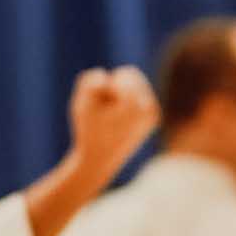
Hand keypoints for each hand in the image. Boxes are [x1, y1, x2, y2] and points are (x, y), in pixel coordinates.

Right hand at [66, 65, 157, 187]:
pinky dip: (127, 101)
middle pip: (133, 75)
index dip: (107, 89)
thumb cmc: (88, 131)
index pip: (122, 75)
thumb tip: (105, 75)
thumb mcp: (81, 103)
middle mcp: (150, 108)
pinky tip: (120, 119)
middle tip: (108, 110)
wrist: (100, 160)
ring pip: (136, 84)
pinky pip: (139, 95)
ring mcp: (153, 114)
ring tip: (113, 116)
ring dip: (121, 94)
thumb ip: (90, 81)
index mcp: (135, 104)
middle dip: (116, 87)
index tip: (104, 109)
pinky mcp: (152, 119)